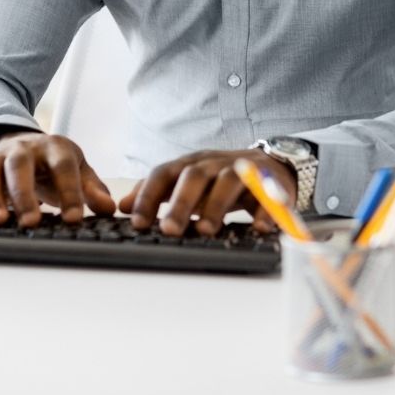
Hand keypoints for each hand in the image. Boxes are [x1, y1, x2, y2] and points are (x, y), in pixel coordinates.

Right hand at [0, 132, 116, 226]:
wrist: (25, 145)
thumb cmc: (54, 164)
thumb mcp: (78, 170)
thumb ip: (91, 189)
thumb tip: (108, 208)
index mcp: (53, 147)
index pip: (63, 166)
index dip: (70, 191)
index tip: (75, 219)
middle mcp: (21, 150)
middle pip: (20, 166)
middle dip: (25, 194)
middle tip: (32, 222)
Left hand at [119, 149, 294, 236]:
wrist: (271, 164)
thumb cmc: (220, 178)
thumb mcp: (186, 181)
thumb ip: (157, 192)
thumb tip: (124, 206)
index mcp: (190, 163)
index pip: (164, 174)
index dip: (149, 196)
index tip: (137, 222)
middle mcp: (214, 163)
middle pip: (194, 177)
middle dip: (180, 203)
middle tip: (169, 230)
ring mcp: (243, 169)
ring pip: (228, 181)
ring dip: (216, 206)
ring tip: (206, 231)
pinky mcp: (270, 182)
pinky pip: (268, 194)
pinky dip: (264, 210)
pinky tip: (257, 228)